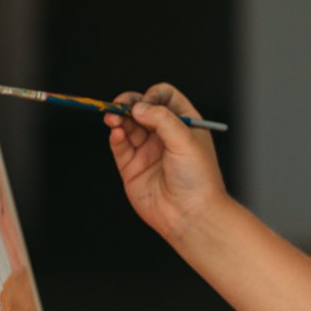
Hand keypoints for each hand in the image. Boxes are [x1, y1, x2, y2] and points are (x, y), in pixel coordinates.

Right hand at [104, 82, 227, 240]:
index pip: (165, 97)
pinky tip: (116, 133)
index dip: (154, 95)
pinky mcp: (132, 168)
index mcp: (184, 124)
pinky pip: (120, 146)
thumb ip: (161, 119)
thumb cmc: (198, 178)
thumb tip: (137, 106)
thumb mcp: (185, 140)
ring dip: (118, 118)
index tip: (149, 102)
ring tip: (112, 117)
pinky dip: (116, 137)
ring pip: (127, 125)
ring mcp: (147, 151)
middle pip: (141, 108)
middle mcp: (164, 135)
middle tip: (120, 104)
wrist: (191, 215)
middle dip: (129, 103)